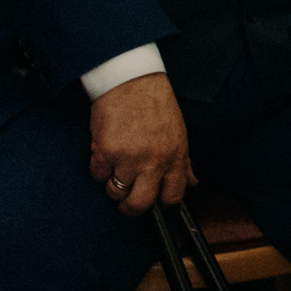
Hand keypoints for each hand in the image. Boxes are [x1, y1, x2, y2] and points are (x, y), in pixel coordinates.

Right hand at [89, 73, 194, 215]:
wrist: (132, 82)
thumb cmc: (156, 106)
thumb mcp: (178, 134)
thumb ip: (183, 162)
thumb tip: (193, 184)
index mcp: (175, 156)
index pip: (173, 196)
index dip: (162, 203)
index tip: (154, 202)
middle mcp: (154, 161)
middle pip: (141, 203)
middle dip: (131, 208)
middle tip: (126, 202)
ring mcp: (128, 158)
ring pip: (116, 192)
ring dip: (113, 185)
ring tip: (115, 169)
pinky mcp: (105, 152)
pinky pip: (98, 175)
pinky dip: (99, 169)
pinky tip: (104, 153)